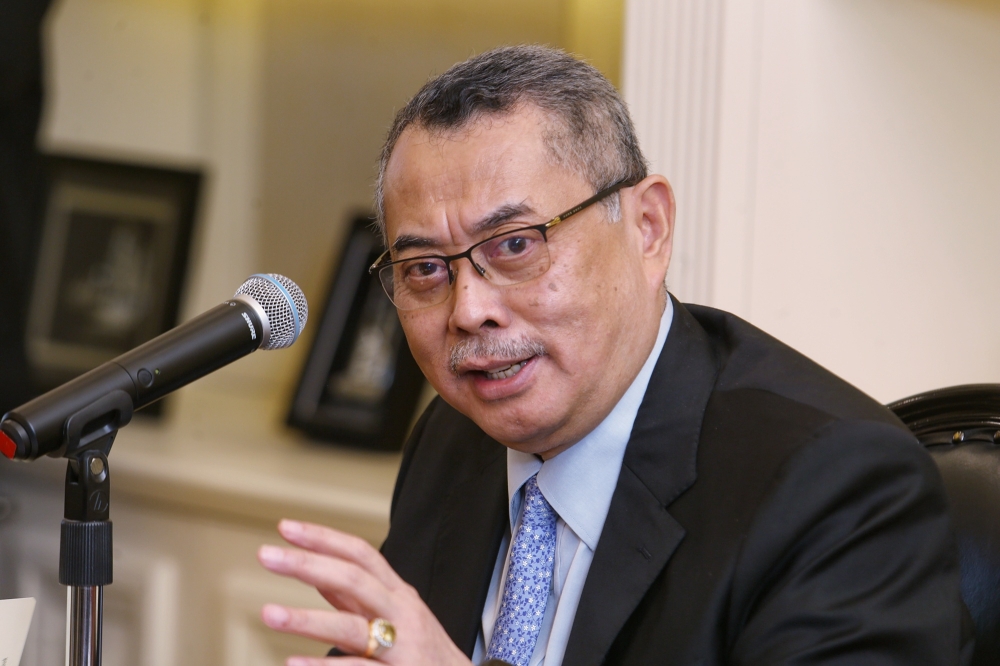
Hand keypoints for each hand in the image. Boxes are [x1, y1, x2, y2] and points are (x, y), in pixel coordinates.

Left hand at [258, 519, 473, 665]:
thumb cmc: (424, 653)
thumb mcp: (397, 616)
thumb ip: (355, 599)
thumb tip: (318, 577)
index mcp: (398, 594)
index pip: (360, 555)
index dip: (324, 538)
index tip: (287, 528)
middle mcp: (401, 614)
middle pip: (354, 580)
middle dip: (308, 564)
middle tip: (267, 555)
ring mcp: (401, 647)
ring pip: (351, 627)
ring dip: (306, 619)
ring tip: (269, 614)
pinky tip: (293, 663)